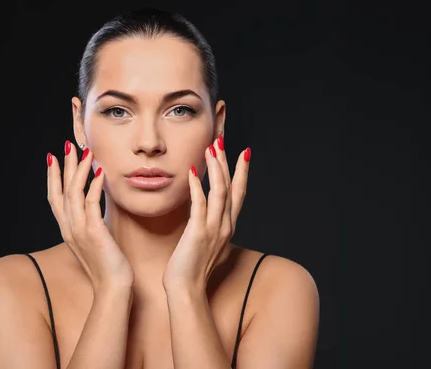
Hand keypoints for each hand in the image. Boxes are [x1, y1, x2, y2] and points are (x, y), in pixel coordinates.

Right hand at [47, 141, 133, 291]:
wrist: (113, 288)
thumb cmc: (108, 267)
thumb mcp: (95, 242)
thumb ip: (91, 225)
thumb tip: (95, 210)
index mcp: (68, 230)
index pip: (55, 198)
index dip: (53, 177)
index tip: (53, 158)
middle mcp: (69, 228)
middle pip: (61, 191)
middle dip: (63, 167)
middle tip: (66, 145)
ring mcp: (79, 230)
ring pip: (74, 193)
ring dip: (79, 170)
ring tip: (85, 151)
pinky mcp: (93, 232)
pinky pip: (91, 203)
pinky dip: (94, 185)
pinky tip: (99, 171)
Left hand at [162, 135, 250, 290]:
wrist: (186, 290)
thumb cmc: (192, 268)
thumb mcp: (205, 243)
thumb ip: (208, 227)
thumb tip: (204, 215)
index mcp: (227, 227)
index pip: (239, 193)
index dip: (242, 172)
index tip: (244, 152)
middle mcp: (225, 225)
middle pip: (232, 187)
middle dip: (228, 162)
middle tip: (222, 139)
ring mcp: (213, 229)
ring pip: (220, 191)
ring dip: (216, 168)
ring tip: (210, 147)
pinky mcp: (198, 233)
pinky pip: (200, 204)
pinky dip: (198, 186)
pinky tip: (194, 171)